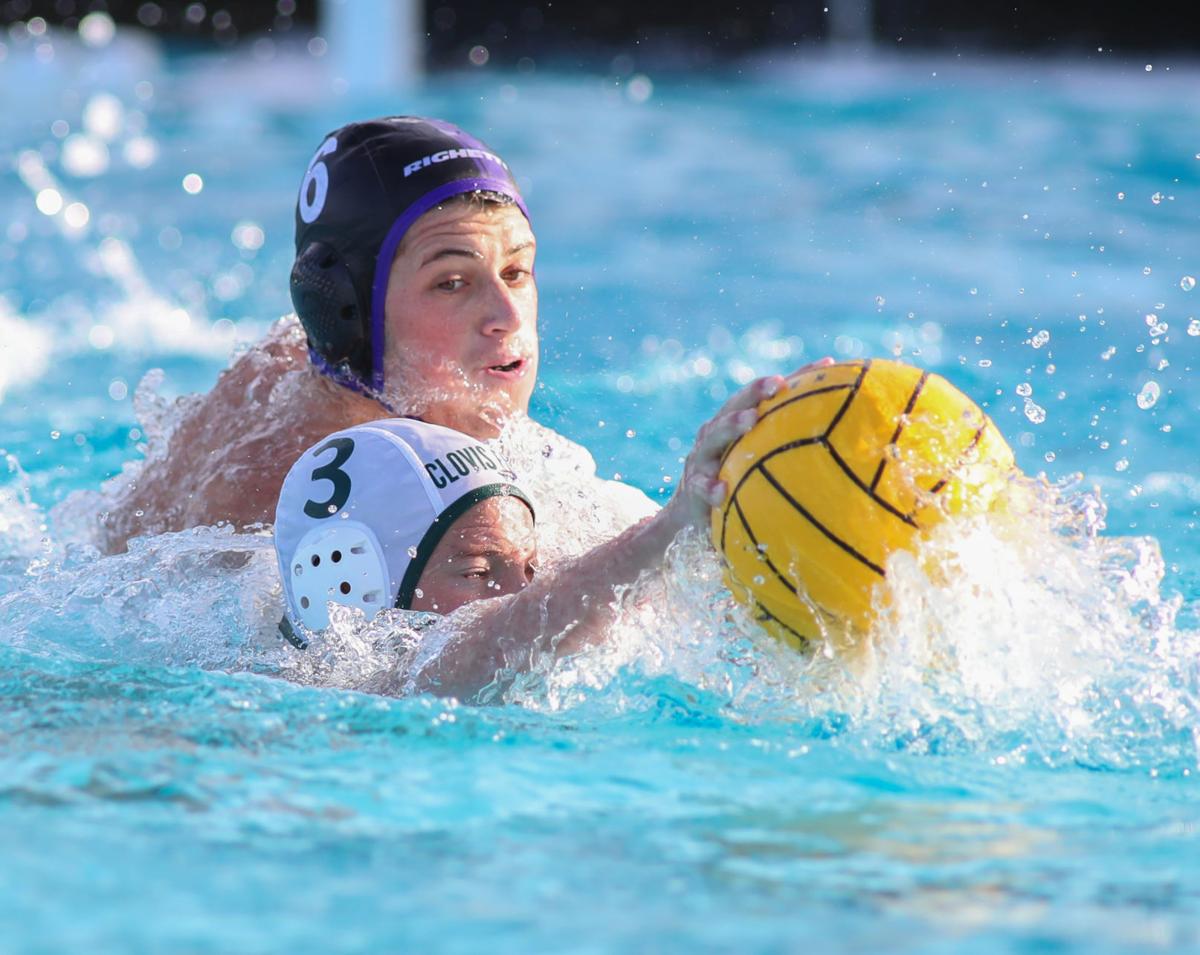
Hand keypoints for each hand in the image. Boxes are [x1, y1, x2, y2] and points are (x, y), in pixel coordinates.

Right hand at [667, 357, 835, 530]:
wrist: (692, 519)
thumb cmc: (737, 489)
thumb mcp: (763, 471)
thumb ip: (794, 460)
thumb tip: (852, 457)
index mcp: (738, 424)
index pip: (769, 397)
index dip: (796, 379)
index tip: (824, 365)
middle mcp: (718, 433)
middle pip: (736, 404)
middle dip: (756, 391)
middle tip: (776, 384)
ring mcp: (702, 457)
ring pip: (714, 436)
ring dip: (731, 424)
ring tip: (750, 420)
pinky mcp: (692, 485)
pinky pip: (700, 485)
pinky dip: (709, 486)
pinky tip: (721, 491)